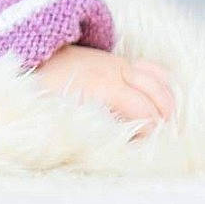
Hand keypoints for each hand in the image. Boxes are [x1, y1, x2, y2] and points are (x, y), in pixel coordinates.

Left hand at [29, 45, 177, 138]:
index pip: (142, 112)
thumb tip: (102, 149)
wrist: (36, 54)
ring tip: (166, 125)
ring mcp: (121, 64)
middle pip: (156, 98)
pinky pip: (153, 69)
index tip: (144, 149)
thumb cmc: (45, 87)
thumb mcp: (55, 110)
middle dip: (163, 121)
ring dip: (168, 104)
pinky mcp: (121, 61)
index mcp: (102, 88)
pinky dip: (164, 84)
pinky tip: (164, 102)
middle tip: (159, 141)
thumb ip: (79, 128)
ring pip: (159, 81)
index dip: (149, 134)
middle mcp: (116, 73)